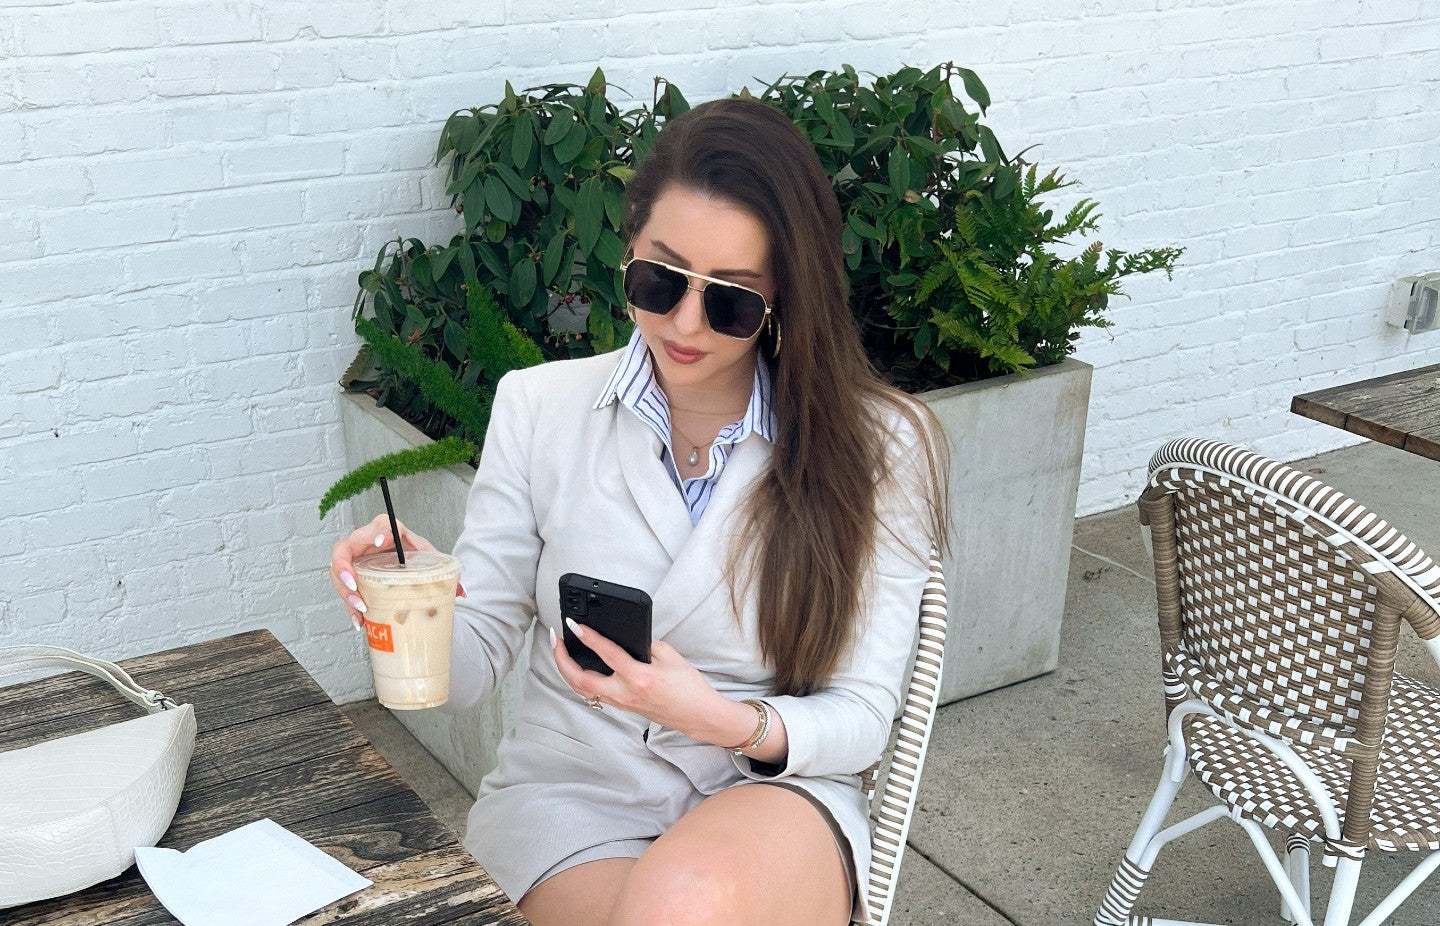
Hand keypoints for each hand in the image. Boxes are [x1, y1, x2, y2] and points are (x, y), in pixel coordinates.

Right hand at [328, 514, 461, 629]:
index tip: (382, 542)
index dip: (379, 531)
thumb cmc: (417, 558)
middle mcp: (367, 543)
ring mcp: (355, 560)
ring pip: (338, 572)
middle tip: (354, 586)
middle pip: (344, 550)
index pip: (380, 524)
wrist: (409, 567)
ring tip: (360, 609)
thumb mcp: (429, 560)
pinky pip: (343, 590)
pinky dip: (349, 606)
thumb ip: (445, 572)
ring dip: (346, 592)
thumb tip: (461, 592)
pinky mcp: (351, 577)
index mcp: (389, 531)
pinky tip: (358, 621)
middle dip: (344, 569)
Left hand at [550, 619, 724, 738]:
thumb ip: (646, 645)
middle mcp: (625, 693)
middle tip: (555, 640)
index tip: (573, 624)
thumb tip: (627, 639)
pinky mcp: (622, 707)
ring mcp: (621, 703)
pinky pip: (593, 694)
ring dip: (567, 671)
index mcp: (638, 677)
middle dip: (561, 659)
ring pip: (583, 689)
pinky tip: (578, 668)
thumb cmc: (688, 687)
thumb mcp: (670, 657)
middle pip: (580, 679)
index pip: (606, 653)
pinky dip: (580, 680)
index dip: (587, 636)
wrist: (697, 714)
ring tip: (560, 652)